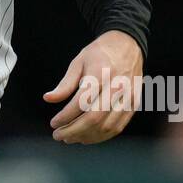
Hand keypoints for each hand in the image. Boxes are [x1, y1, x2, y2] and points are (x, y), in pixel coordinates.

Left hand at [43, 30, 143, 144]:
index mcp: (100, 73)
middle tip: (58, 135)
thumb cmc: (99, 54)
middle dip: (73, 130)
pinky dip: (101, 136)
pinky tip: (87, 136)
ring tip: (70, 137)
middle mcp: (117, 86)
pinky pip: (117, 127)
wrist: (128, 45)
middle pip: (94, 117)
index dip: (65, 116)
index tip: (54, 123)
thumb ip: (65, 84)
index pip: (81, 102)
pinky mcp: (134, 104)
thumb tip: (48, 99)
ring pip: (106, 126)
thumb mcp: (78, 62)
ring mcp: (128, 96)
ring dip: (86, 136)